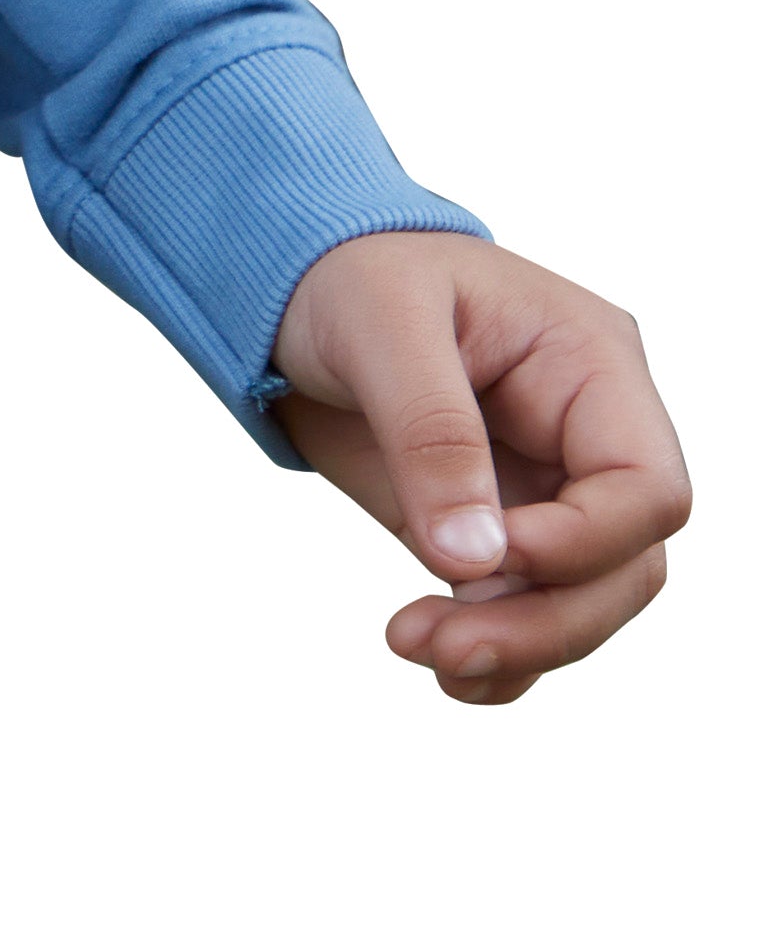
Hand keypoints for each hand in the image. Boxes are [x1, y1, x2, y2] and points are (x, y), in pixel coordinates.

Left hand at [273, 231, 688, 705]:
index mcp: (589, 364)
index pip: (646, 487)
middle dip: (543, 621)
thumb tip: (472, 561)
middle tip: (436, 643)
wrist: (290, 286)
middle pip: (625, 565)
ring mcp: (545, 489)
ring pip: (583, 604)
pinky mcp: (496, 530)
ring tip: (413, 642)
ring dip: (514, 647)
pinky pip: (529, 613)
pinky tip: (440, 662)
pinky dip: (499, 657)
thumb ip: (431, 434)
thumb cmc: (348, 273)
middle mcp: (584, 435)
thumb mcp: (381, 325)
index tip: (485, 556)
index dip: (583, 544)